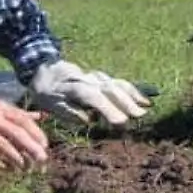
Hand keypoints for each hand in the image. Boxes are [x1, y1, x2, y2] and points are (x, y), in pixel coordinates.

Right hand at [0, 96, 48, 171]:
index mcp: (0, 108)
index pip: (23, 120)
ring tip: (26, 168)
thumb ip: (18, 114)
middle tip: (42, 160)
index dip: (36, 133)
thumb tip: (42, 116)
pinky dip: (0, 163)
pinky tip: (9, 170)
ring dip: (17, 159)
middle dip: (31, 148)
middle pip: (16, 133)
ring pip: (3, 146)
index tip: (45, 146)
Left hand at [29, 60, 151, 128]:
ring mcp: (97, 78)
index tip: (121, 122)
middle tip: (139, 116)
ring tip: (145, 109)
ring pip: (117, 84)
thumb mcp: (52, 105)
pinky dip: (133, 91)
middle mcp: (89, 80)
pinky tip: (144, 100)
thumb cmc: (48, 93)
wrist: (46, 71)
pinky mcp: (102, 78)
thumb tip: (91, 120)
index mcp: (74, 88)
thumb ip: (71, 112)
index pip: (94, 97)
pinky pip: (120, 83)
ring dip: (132, 97)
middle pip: (110, 89)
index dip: (108, 108)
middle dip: (126, 102)